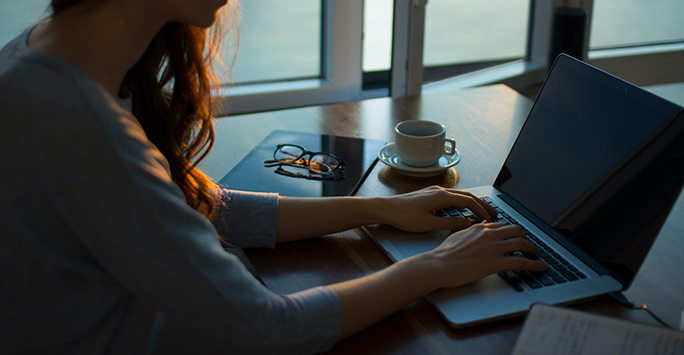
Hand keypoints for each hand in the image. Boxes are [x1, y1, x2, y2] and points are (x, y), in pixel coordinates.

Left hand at [383, 186, 498, 232]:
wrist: (386, 209)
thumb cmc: (404, 216)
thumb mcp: (429, 224)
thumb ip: (450, 224)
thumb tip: (467, 224)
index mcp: (442, 196)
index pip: (468, 201)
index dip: (481, 210)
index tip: (490, 219)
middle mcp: (440, 191)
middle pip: (467, 196)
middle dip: (482, 204)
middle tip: (494, 212)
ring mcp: (434, 191)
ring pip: (459, 195)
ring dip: (472, 202)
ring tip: (482, 211)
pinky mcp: (429, 195)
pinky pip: (451, 196)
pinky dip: (462, 202)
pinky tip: (463, 209)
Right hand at [420, 222, 547, 289]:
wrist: (438, 265)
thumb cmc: (443, 254)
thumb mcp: (457, 235)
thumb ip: (469, 231)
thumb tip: (476, 228)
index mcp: (480, 228)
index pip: (503, 225)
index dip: (512, 231)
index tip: (516, 235)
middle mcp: (490, 234)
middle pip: (516, 231)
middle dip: (526, 237)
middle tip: (529, 244)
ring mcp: (494, 248)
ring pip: (522, 243)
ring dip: (533, 249)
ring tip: (537, 255)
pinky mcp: (497, 262)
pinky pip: (522, 262)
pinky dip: (535, 264)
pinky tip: (541, 267)